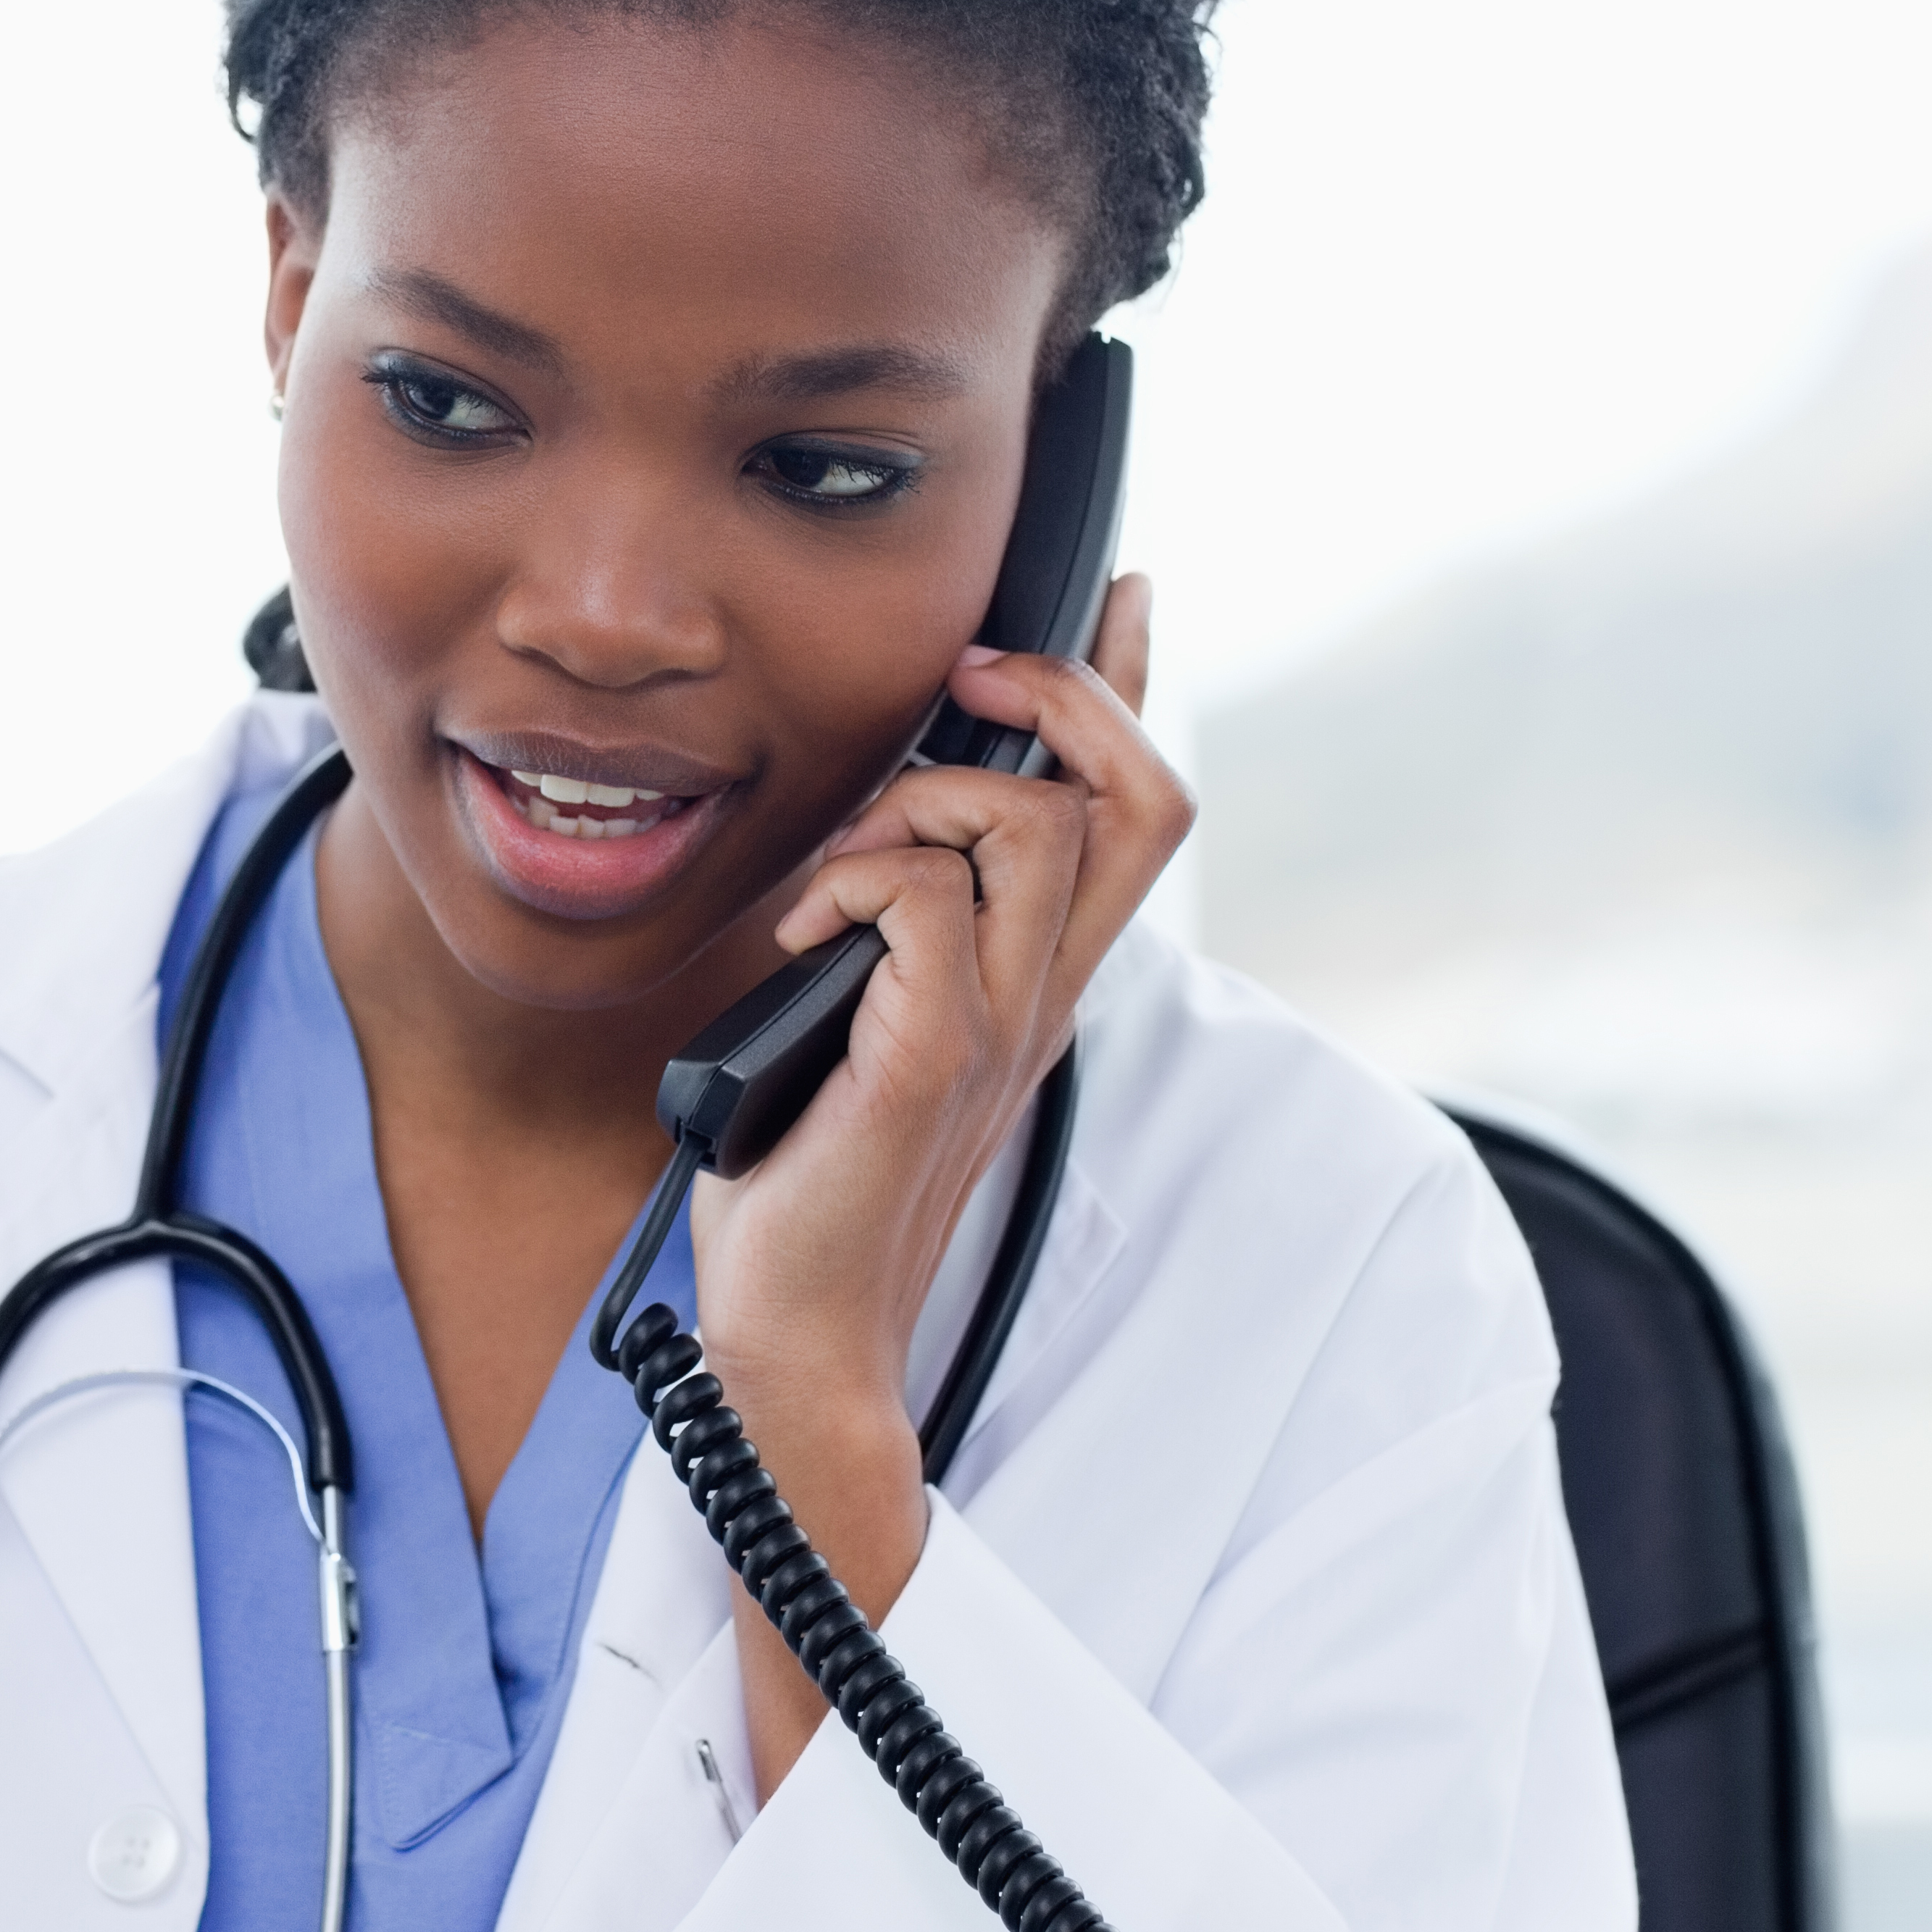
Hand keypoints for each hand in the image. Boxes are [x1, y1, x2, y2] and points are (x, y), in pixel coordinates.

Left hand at [690, 572, 1190, 1791]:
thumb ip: (895, 936)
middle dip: (1062, 697)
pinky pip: (922, 901)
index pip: (1135, 813)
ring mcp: (995, 1026)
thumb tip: (869, 840)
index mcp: (1034, 982)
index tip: (1118, 602)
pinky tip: (801, 942)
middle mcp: (1039, 996)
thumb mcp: (864, 1022)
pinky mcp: (931, 1057)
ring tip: (841, 874)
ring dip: (918, 802)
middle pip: (1137, 797)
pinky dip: (853, 887)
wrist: (794, 1329)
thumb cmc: (808, 1183)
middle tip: (974, 677)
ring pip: (1028, 825)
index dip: (1135, 693)